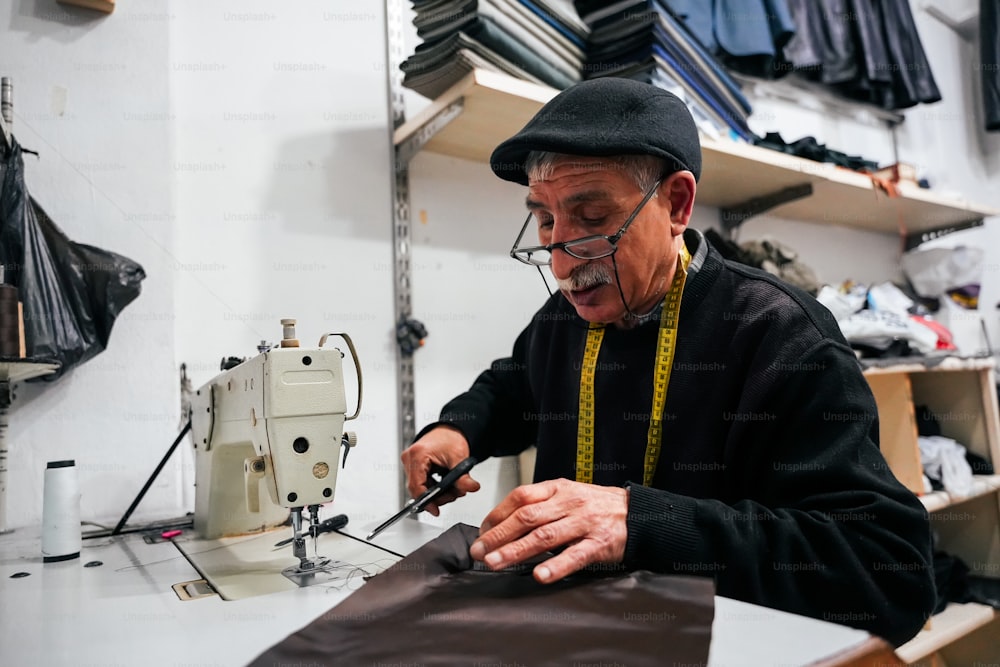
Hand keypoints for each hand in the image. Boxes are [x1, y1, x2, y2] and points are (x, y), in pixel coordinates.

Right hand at [401, 425, 479, 515]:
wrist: (450, 429)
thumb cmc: (451, 437)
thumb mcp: (459, 458)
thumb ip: (463, 477)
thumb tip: (470, 488)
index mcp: (418, 454)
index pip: (417, 486)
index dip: (427, 501)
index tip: (435, 510)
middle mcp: (410, 458)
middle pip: (418, 489)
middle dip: (437, 496)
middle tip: (454, 495)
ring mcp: (410, 462)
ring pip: (420, 488)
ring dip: (437, 492)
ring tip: (453, 488)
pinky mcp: (414, 465)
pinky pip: (422, 483)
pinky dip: (434, 487)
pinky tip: (446, 483)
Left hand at [469, 479, 627, 583]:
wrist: (639, 513)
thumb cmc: (598, 506)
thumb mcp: (568, 495)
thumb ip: (541, 505)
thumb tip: (506, 522)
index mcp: (558, 489)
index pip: (520, 497)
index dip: (497, 514)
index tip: (482, 531)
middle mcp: (568, 503)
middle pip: (527, 517)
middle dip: (499, 535)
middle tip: (479, 551)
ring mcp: (584, 523)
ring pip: (545, 536)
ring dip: (516, 550)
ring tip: (496, 563)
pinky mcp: (599, 544)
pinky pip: (575, 556)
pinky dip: (556, 566)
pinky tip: (541, 575)